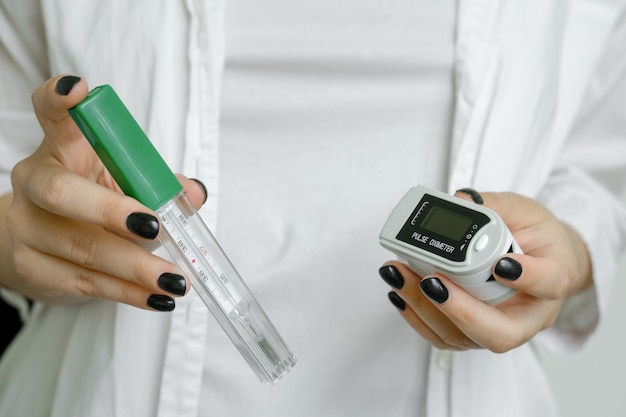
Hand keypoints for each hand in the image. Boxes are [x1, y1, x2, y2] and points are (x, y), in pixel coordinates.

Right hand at [0, 75, 206, 310]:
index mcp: (59, 150)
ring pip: (82, 248)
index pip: (52, 117)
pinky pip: (85, 283)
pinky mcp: (32, 268)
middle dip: (112, 211)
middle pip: (63, 193)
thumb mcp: (121, 181)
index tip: (77, 89)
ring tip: (176, 281)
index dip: (60, 100)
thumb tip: (195, 193)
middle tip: (154, 225)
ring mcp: (27, 228)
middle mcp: (34, 184)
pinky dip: (128, 292)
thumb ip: (157, 182)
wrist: (38, 242)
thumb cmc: (89, 201)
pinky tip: (158, 298)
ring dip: (135, 267)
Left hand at [379, 188, 592, 351]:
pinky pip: (443, 336)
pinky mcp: (472, 333)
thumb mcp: (523, 209)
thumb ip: (495, 205)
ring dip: (425, 309)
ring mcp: (498, 328)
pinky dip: (416, 315)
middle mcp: (529, 314)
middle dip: (459, 310)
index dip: (527, 278)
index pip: (548, 284)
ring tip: (400, 275)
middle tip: (431, 280)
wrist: (538, 259)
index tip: (501, 263)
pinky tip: (399, 291)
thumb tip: (460, 201)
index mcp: (554, 277)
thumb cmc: (535, 237)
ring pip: (464, 338)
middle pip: (499, 332)